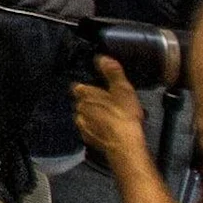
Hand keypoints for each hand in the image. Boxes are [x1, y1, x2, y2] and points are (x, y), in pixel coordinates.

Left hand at [74, 58, 153, 175]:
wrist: (124, 145)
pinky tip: (111, 130)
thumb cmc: (123, 115)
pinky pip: (91, 130)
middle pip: (82, 102)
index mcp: (84, 94)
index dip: (87, 86)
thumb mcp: (122, 89)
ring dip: (95, 116)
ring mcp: (82, 126)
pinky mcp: (88, 139)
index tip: (97, 87)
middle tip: (110, 103)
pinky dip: (98, 129)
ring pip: (86, 116)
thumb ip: (112, 72)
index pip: (78, 86)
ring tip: (112, 117)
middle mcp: (79, 109)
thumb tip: (102, 57)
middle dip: (93, 102)